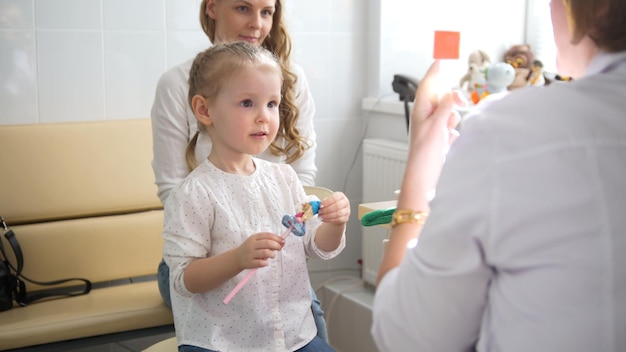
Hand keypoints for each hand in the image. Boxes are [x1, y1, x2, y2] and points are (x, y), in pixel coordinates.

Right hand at [236, 232, 284, 269]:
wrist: (237, 258)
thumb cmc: (250, 248)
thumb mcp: (256, 241)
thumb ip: (268, 240)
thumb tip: (282, 242)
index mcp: (254, 237)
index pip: (268, 235)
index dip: (277, 238)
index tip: (282, 241)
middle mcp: (251, 245)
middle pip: (267, 243)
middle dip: (277, 246)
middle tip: (279, 248)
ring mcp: (250, 254)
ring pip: (266, 253)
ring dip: (272, 254)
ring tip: (272, 255)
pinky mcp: (250, 263)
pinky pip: (261, 263)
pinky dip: (266, 263)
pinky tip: (265, 262)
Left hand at [318, 192, 350, 225]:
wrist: (337, 213)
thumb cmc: (331, 205)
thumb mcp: (328, 201)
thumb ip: (323, 202)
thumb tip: (315, 205)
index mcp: (340, 196)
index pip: (335, 197)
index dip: (327, 202)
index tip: (320, 205)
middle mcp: (345, 202)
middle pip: (337, 206)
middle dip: (327, 209)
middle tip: (320, 212)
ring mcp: (346, 211)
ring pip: (338, 213)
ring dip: (327, 215)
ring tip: (321, 216)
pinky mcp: (345, 218)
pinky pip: (338, 219)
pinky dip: (330, 220)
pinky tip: (324, 219)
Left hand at [405, 60, 464, 197]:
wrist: (425, 176)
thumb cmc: (426, 153)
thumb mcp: (437, 125)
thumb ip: (445, 107)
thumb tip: (449, 94)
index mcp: (421, 111)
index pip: (427, 86)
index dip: (434, 73)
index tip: (440, 60)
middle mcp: (425, 118)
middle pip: (441, 98)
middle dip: (452, 100)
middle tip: (462, 103)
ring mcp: (433, 129)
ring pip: (449, 114)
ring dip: (453, 119)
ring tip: (448, 132)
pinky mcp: (439, 140)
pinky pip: (451, 129)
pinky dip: (453, 133)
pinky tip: (449, 143)